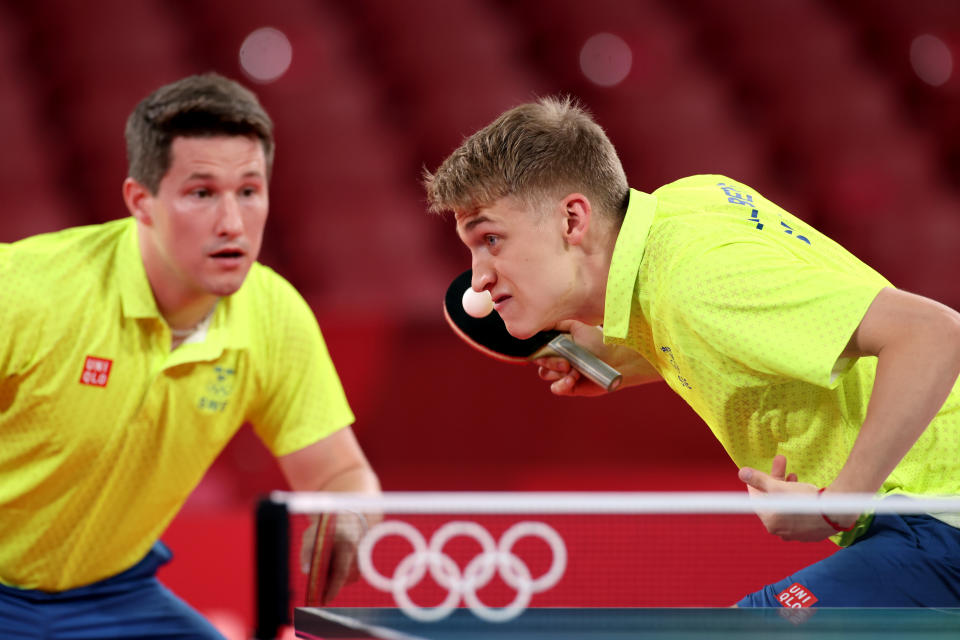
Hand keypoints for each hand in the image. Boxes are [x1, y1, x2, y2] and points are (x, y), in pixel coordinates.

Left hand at [300, 511, 368, 603]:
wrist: (347, 522)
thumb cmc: (327, 528)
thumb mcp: (312, 535)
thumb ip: (307, 551)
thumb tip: (305, 571)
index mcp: (347, 546)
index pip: (341, 572)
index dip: (332, 589)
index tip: (324, 600)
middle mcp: (358, 556)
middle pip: (341, 580)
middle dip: (327, 585)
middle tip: (316, 587)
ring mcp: (361, 563)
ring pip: (343, 580)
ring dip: (332, 579)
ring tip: (325, 565)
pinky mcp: (360, 569)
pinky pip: (346, 579)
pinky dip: (337, 577)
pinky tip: (332, 565)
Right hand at [533, 320, 659, 395]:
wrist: (616, 359)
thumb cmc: (598, 341)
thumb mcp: (576, 325)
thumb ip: (556, 322)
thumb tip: (539, 322)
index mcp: (555, 342)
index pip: (536, 344)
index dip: (535, 346)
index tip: (542, 346)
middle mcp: (556, 357)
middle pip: (538, 360)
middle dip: (550, 361)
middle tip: (565, 362)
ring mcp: (561, 373)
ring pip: (545, 374)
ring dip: (557, 372)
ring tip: (573, 370)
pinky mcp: (568, 386)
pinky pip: (556, 388)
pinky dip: (561, 384)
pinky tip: (572, 379)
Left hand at [738, 455, 835, 541]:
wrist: (835, 512)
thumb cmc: (804, 499)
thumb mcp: (778, 487)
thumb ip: (758, 480)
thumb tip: (741, 473)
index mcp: (769, 522)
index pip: (756, 499)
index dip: (757, 483)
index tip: (758, 472)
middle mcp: (780, 530)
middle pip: (772, 501)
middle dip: (775, 481)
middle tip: (781, 462)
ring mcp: (796, 533)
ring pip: (786, 507)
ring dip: (787, 489)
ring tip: (793, 475)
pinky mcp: (810, 532)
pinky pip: (798, 514)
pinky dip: (798, 501)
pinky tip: (803, 490)